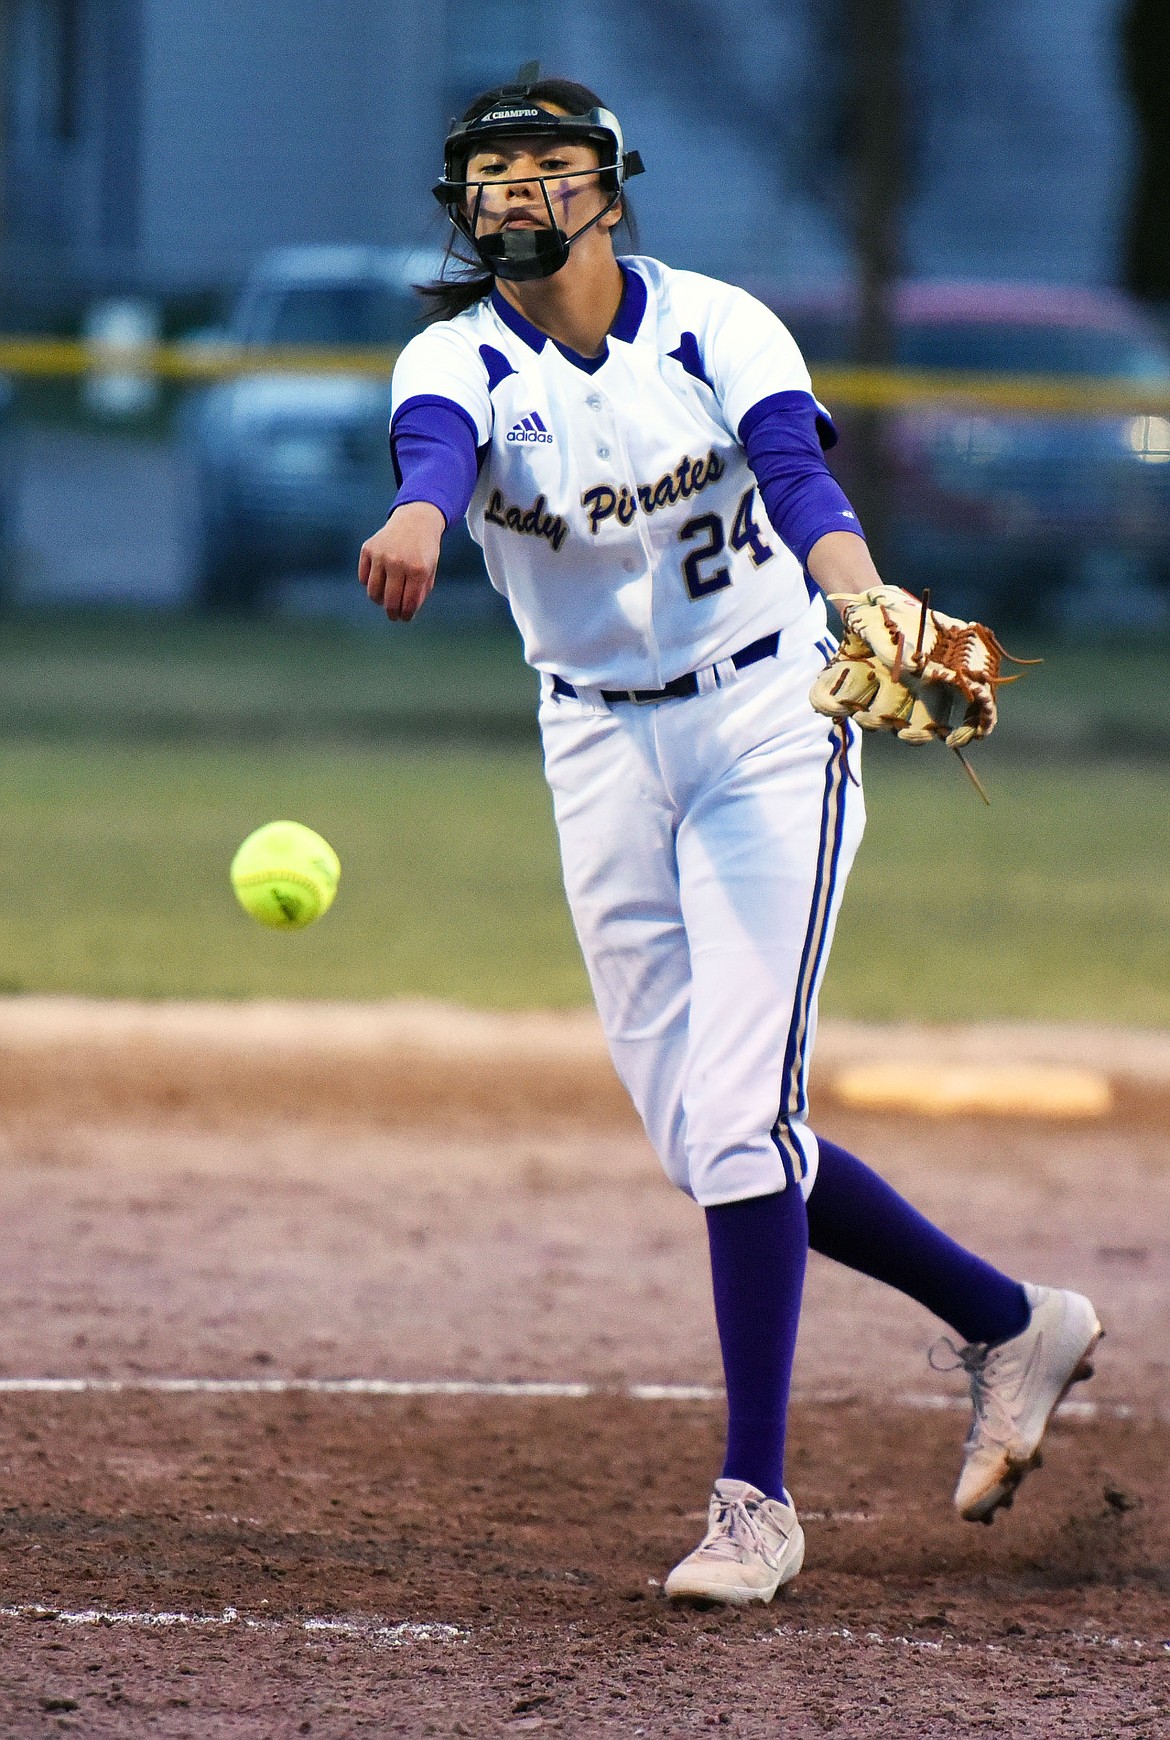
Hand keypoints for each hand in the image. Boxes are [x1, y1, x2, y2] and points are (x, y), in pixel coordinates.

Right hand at [358, 501, 444, 620]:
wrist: (416, 520)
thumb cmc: (424, 550)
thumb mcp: (429, 571)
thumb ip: (419, 593)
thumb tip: (406, 613)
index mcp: (418, 569)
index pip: (408, 603)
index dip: (406, 615)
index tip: (405, 618)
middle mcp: (398, 562)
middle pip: (389, 600)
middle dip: (392, 613)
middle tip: (393, 616)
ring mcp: (381, 555)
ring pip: (373, 592)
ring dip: (379, 600)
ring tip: (385, 600)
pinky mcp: (368, 549)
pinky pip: (364, 578)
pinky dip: (370, 584)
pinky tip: (379, 581)